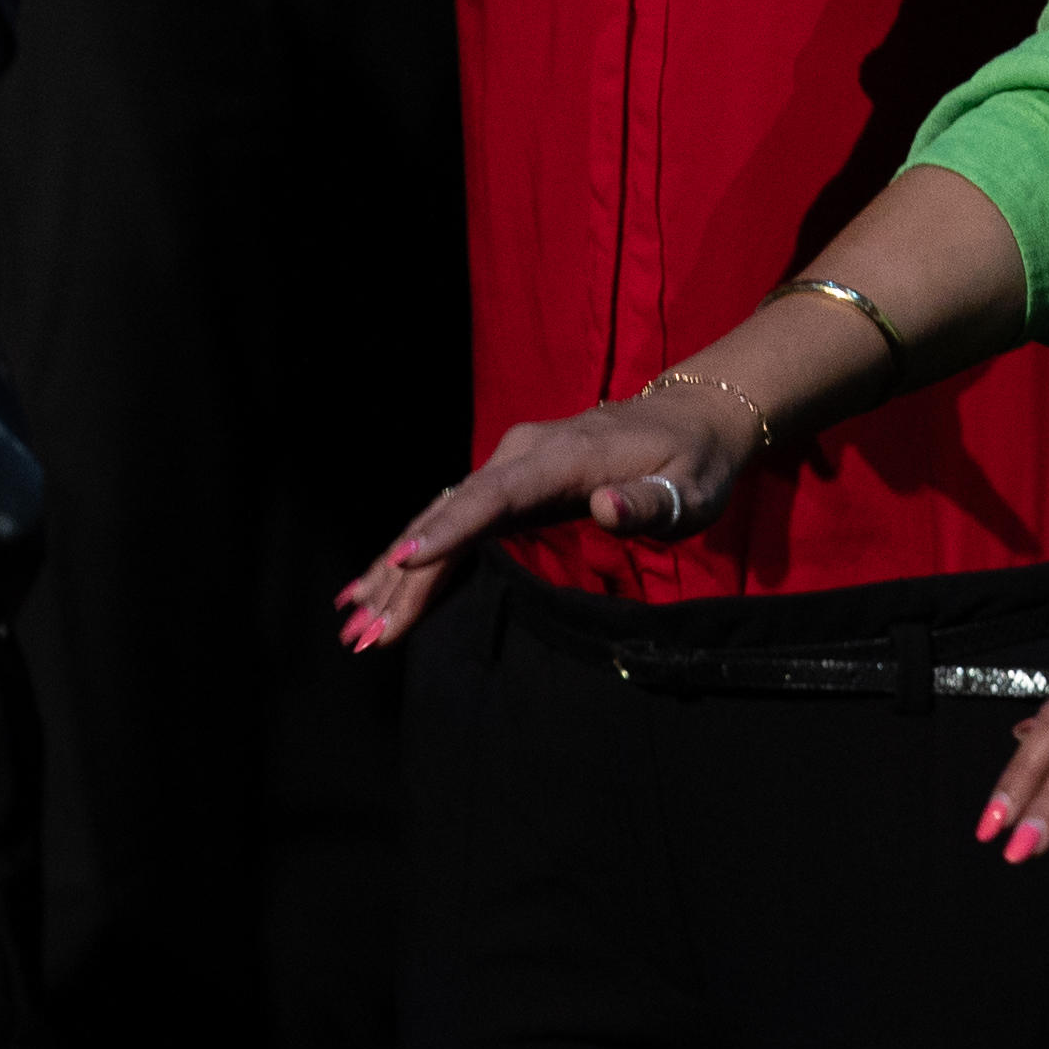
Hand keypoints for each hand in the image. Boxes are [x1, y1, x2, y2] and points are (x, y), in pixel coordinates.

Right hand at [339, 382, 747, 651]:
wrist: (694, 417)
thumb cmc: (695, 462)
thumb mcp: (691, 489)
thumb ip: (649, 503)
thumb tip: (606, 508)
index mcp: (563, 456)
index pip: (495, 495)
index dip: (451, 529)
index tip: (406, 563)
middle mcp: (523, 454)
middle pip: (452, 513)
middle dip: (405, 574)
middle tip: (366, 632)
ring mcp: (510, 466)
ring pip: (441, 517)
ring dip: (396, 571)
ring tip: (353, 624)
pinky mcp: (508, 484)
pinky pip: (452, 518)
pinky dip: (413, 554)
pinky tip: (372, 586)